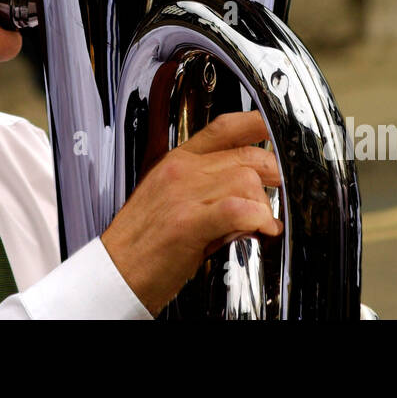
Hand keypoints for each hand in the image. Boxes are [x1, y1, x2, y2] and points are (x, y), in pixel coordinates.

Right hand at [100, 110, 281, 315]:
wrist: (114, 273)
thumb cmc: (142, 244)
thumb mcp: (173, 202)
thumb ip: (210, 191)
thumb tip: (250, 195)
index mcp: (176, 162)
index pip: (224, 128)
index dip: (257, 123)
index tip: (279, 129)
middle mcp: (180, 171)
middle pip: (245, 155)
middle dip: (274, 174)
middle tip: (282, 193)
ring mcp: (182, 194)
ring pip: (246, 179)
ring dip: (263, 203)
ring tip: (263, 223)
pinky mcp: (187, 222)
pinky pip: (236, 208)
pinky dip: (257, 218)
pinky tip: (261, 230)